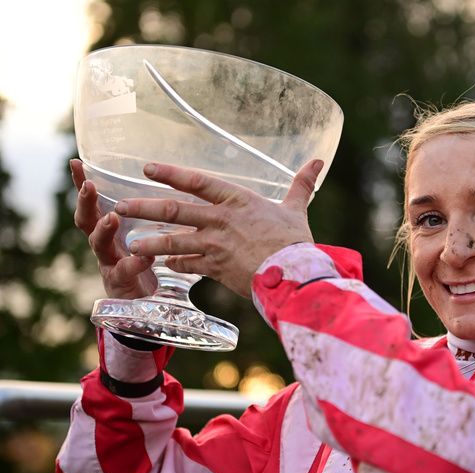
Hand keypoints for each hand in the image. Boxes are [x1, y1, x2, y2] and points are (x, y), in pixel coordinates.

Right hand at [71, 159, 156, 298]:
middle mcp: (104, 245)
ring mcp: (108, 264)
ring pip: (98, 245)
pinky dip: (134, 263)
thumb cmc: (146, 263)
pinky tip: (145, 257)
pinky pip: (124, 272)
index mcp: (108, 230)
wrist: (146, 303)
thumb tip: (165, 184)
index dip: (82, 184)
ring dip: (103, 229)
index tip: (76, 162)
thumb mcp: (145, 235)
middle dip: (85, 202)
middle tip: (89, 186)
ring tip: (111, 218)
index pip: (92, 203)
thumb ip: (148, 216)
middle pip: (86, 220)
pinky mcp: (120, 284)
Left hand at [114, 159, 321, 296]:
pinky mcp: (215, 268)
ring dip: (149, 242)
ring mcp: (215, 244)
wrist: (294, 274)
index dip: (169, 173)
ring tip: (130, 242)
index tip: (147, 169)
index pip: (196, 181)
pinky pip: (187, 264)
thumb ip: (301, 184)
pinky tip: (163, 263)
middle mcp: (220, 219)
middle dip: (144, 206)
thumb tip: (318, 161)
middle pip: (173, 209)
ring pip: (172, 241)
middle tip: (120, 205)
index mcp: (237, 200)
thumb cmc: (295, 240)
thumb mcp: (296, 208)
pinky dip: (174, 263)